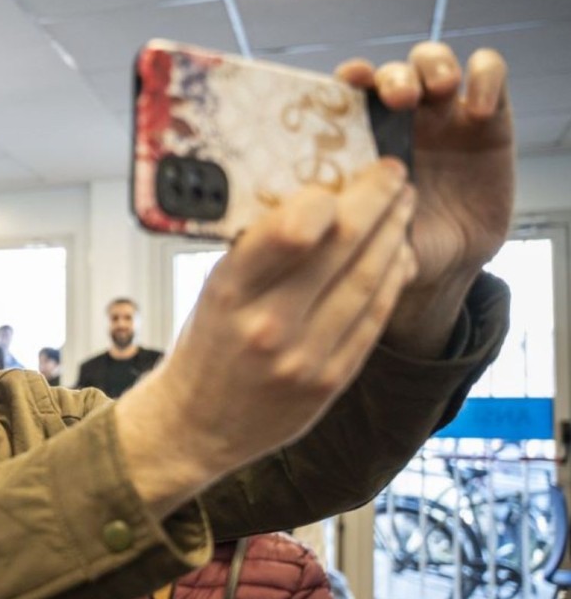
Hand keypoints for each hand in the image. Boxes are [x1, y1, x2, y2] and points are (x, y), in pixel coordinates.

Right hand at [115, 160, 416, 515]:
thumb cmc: (205, 345)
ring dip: (394, 235)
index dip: (329, 197)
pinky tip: (398, 254)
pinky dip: (392, 280)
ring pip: (368, 281)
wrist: (196, 426)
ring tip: (403, 207)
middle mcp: (268, 325)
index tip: (344, 175)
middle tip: (393, 173)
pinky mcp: (331, 381)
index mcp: (230, 292)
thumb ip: (262, 254)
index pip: (292, 230)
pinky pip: (375, 319)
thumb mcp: (214, 290)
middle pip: (342, 248)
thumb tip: (320, 200)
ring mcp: (305, 357)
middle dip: (376, 202)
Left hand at [336, 43, 512, 356]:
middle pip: (390, 72)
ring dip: (434, 65)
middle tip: (398, 98)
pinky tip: (480, 109)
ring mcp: (442, 112)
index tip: (347, 83)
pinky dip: (487, 78)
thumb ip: (344, 225)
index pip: (346, 93)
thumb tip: (303, 226)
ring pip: (433, 61)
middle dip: (393, 76)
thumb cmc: (393, 243)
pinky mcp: (489, 117)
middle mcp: (397, 117)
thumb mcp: (365, 238)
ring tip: (440, 88)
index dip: (346, 81)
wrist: (449, 261)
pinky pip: (489, 73)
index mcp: (359, 137)